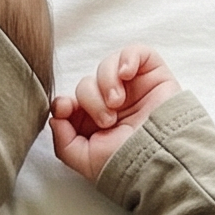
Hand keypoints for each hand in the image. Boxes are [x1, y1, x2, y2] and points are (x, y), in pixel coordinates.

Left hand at [49, 46, 181, 181]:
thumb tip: (55, 117)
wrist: (159, 157)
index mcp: (95, 123)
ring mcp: (132, 88)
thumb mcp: (84, 160)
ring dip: (106, 82)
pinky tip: (126, 74)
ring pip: (106, 66)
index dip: (63, 102)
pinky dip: (127, 58)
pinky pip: (135, 52)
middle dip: (90, 100)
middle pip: (86, 84)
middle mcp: (112, 104)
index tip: (64, 109)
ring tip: (117, 103)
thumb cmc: (126, 162)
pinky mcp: (152, 74)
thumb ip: (62, 141)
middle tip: (107, 120)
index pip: (71, 102)